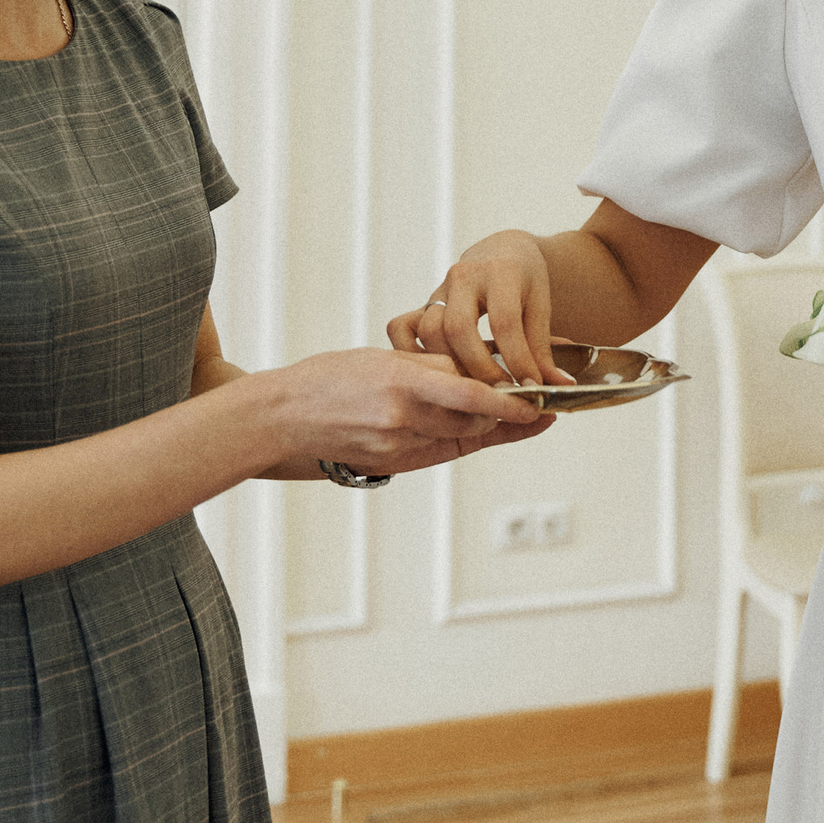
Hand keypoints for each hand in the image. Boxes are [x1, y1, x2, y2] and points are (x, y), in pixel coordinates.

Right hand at [268, 346, 552, 475]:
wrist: (280, 416)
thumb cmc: (329, 378)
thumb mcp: (383, 358)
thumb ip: (429, 367)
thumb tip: (477, 369)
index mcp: (402, 380)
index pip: (473, 394)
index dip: (513, 403)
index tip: (543, 403)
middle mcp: (402, 417)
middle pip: (474, 419)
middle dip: (507, 413)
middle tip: (538, 402)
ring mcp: (396, 445)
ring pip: (458, 435)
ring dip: (485, 425)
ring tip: (511, 411)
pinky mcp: (389, 464)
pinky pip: (437, 449)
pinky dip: (456, 436)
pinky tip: (469, 426)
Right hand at [386, 230, 578, 389]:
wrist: (502, 251)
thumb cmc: (526, 280)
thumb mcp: (541, 307)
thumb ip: (543, 347)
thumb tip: (560, 386)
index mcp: (500, 272)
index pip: (504, 322)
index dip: (517, 360)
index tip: (531, 388)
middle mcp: (463, 276)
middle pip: (460, 328)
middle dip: (480, 369)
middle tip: (500, 396)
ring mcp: (438, 289)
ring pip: (431, 331)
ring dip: (450, 367)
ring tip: (473, 390)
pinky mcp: (422, 302)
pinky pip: (401, 327)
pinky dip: (411, 354)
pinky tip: (434, 376)